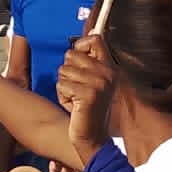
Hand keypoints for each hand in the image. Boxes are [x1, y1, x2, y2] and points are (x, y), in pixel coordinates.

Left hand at [56, 34, 115, 159]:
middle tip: (78, 91)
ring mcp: (99, 84)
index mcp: (110, 68)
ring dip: (64, 87)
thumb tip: (92, 32)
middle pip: (71, 54)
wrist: (93, 139)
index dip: (80, 46)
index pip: (95, 39)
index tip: (77, 62)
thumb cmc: (88, 110)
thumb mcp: (93, 82)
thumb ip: (90, 60)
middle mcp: (107, 73)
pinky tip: (74, 108)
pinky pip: (62, 85)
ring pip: (63, 71)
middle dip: (67, 73)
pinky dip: (63, 97)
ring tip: (76, 100)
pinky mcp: (88, 95)